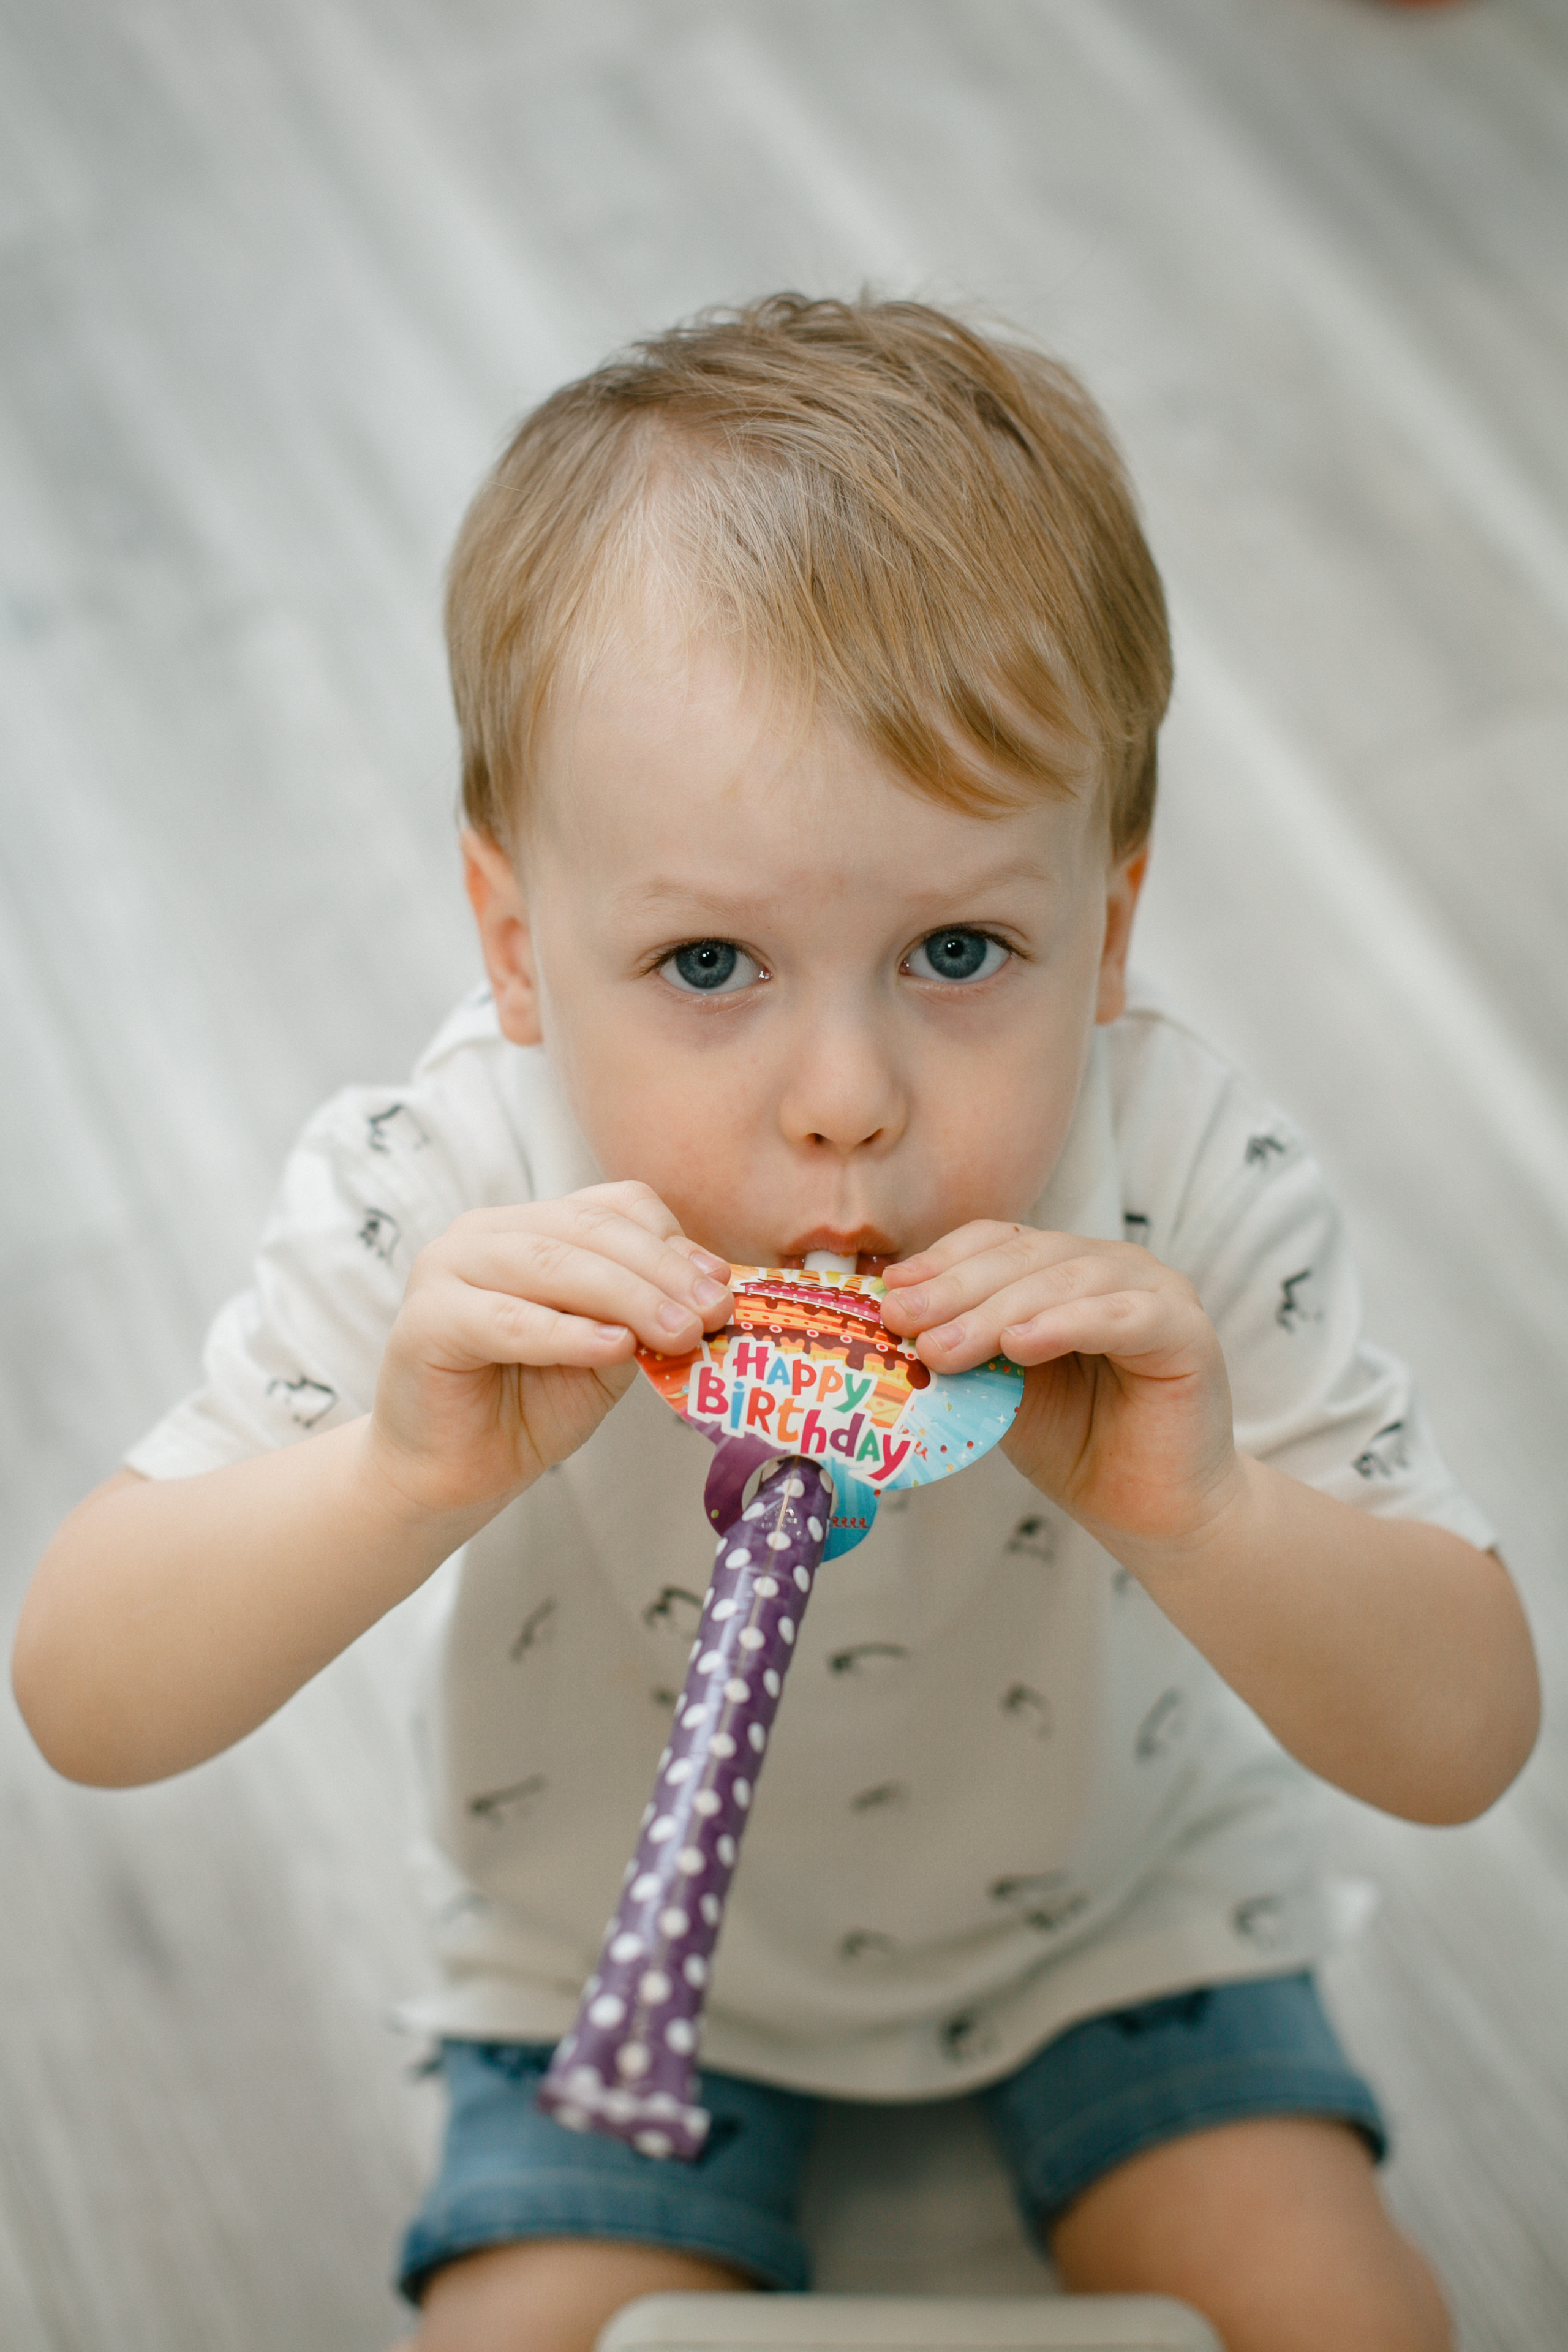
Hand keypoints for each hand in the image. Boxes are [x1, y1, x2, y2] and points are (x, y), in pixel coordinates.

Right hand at [367, 1182, 732, 1520]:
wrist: (452, 1474)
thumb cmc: (528, 1406)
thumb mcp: (606, 1351)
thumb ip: (641, 1314)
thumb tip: (707, 1290)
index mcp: (530, 1227)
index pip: (611, 1207)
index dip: (671, 1241)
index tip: (720, 1286)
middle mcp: (484, 1233)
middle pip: (589, 1230)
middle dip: (661, 1271)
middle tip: (712, 1312)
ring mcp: (447, 1269)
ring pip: (553, 1265)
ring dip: (628, 1298)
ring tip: (679, 1333)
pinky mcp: (427, 1321)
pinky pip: (508, 1320)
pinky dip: (567, 1333)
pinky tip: (614, 1348)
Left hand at [879, 1223, 1239, 1553]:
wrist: (1148, 1512)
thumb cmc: (1075, 1443)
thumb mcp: (1000, 1387)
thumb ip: (963, 1348)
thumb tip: (893, 1317)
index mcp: (1066, 1268)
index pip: (998, 1242)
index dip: (942, 1261)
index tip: (891, 1292)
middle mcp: (1113, 1266)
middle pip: (1025, 1257)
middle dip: (955, 1290)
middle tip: (902, 1320)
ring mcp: (1157, 1291)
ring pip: (1066, 1281)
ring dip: (996, 1312)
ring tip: (944, 1348)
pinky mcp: (1188, 1331)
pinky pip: (1122, 1316)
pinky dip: (1067, 1324)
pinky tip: (1021, 1344)